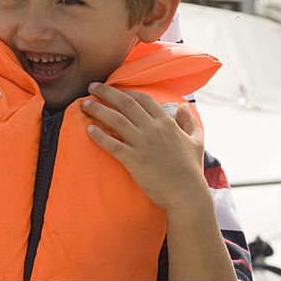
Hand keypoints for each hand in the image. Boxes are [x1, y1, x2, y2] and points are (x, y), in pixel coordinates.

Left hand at [81, 85, 206, 211]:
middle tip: (92, 87)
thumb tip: (184, 106)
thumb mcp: (196, 140)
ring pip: (116, 120)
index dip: (126, 91)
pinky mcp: (133, 160)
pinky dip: (99, 136)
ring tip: (85, 104)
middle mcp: (153, 129)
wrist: (186, 193)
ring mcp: (142, 144)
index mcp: (166, 122)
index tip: (114, 88)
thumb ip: (189, 122)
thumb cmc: (191, 169)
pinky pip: (112, 144)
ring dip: (98, 109)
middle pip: (126, 103)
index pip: (143, 99)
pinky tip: (88, 130)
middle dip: (106, 93)